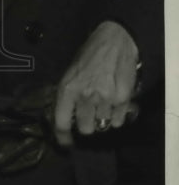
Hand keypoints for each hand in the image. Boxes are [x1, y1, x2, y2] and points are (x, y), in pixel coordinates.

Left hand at [53, 20, 140, 147]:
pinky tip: (114, 104)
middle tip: (88, 115)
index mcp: (67, 89)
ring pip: (102, 125)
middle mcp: (85, 96)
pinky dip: (116, 117)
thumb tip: (67, 117)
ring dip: (102, 119)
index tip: (66, 143)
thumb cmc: (89, 56)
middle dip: (86, 125)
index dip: (62, 137)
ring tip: (103, 104)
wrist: (114, 41)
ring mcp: (105, 99)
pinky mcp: (123, 99)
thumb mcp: (70, 72)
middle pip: (85, 129)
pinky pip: (118, 121)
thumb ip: (68, 94)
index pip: (62, 122)